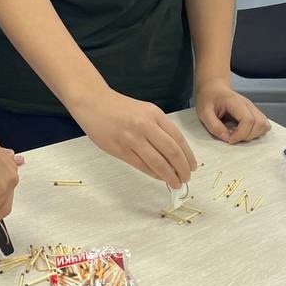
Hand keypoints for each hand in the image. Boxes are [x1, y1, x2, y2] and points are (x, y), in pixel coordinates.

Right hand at [70, 88, 196, 188]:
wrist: (93, 102)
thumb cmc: (119, 108)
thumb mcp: (144, 110)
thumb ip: (158, 128)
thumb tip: (174, 154)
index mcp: (154, 114)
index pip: (178, 139)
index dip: (188, 156)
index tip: (192, 167)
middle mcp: (145, 126)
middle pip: (172, 152)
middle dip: (182, 169)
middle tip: (186, 178)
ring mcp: (132, 138)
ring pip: (158, 162)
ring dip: (170, 176)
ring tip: (176, 183)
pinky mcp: (120, 149)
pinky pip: (141, 166)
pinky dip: (154, 174)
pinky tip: (160, 178)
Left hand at [194, 78, 269, 143]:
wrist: (213, 88)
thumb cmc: (208, 98)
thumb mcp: (204, 112)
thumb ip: (214, 126)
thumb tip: (226, 138)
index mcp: (235, 102)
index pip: (248, 120)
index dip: (240, 134)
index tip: (229, 139)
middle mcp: (248, 105)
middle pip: (260, 124)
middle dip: (247, 136)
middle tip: (233, 137)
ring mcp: (253, 108)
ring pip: (264, 125)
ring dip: (253, 135)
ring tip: (238, 135)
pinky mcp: (254, 113)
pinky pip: (263, 125)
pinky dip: (256, 133)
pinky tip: (243, 132)